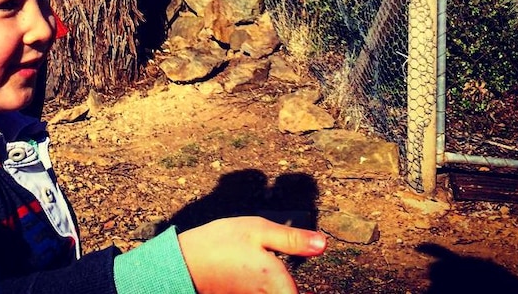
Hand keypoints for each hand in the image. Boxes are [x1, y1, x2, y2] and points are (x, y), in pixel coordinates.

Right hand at [177, 217, 325, 293]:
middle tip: (317, 281)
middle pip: (292, 293)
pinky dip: (273, 286)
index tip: (332, 286)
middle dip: (299, 286)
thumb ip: (292, 239)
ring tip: (290, 277)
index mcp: (279, 284)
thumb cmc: (222, 243)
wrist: (185, 263)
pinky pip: (267, 293)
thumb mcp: (258, 230)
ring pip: (281, 292)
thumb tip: (323, 244)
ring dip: (287, 285)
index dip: (318, 291)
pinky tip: (270, 276)